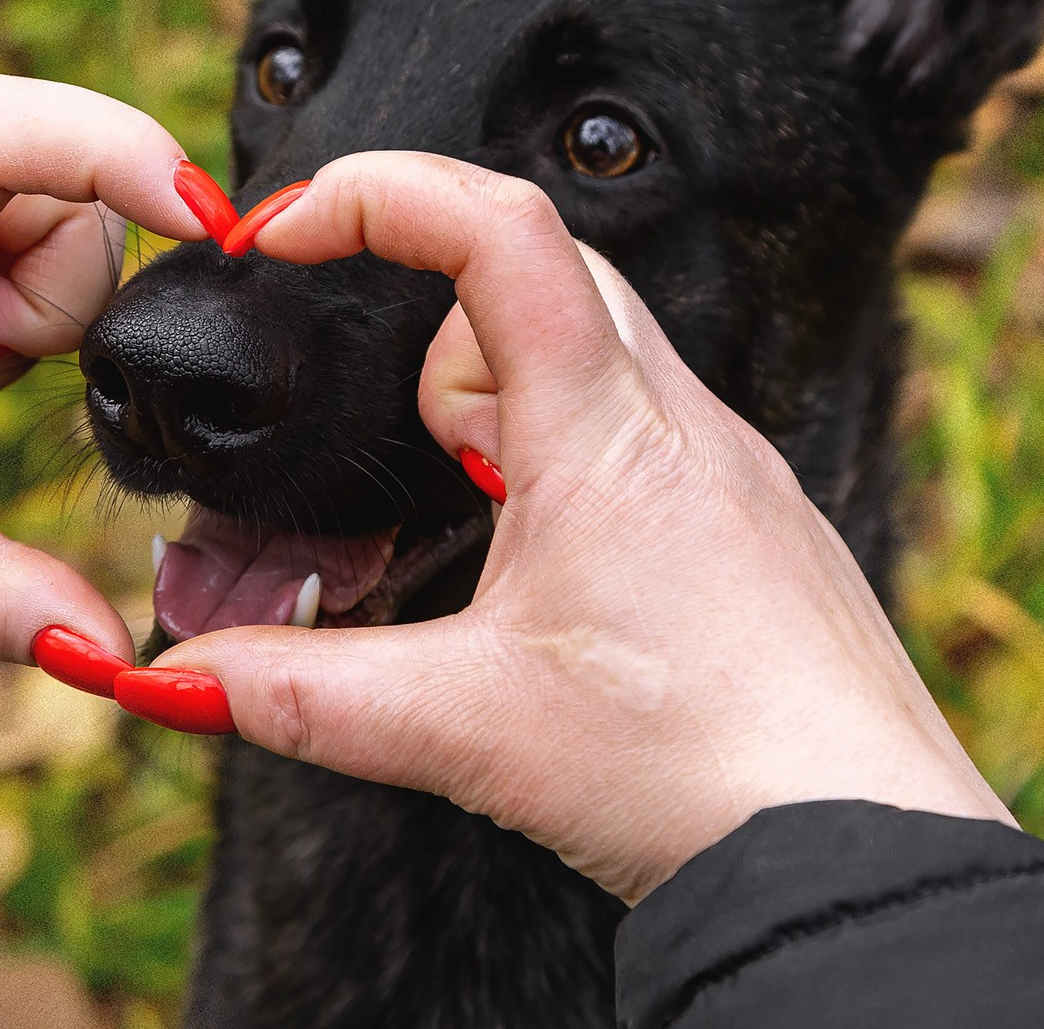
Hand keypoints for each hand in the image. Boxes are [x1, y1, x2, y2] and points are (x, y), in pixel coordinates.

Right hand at [153, 152, 1011, 902]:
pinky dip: (571, 462)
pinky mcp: (757, 522)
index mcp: (606, 429)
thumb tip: (176, 684)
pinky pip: (648, 432)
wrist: (866, 853)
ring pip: (597, 356)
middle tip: (398, 443)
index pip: (497, 225)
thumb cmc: (705, 774)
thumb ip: (302, 697)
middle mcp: (683, 420)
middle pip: (542, 274)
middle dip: (433, 328)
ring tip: (475, 529)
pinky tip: (558, 580)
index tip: (296, 224)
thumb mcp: (466, 729)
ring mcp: (731, 467)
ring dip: (504, 404)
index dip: (381, 190)